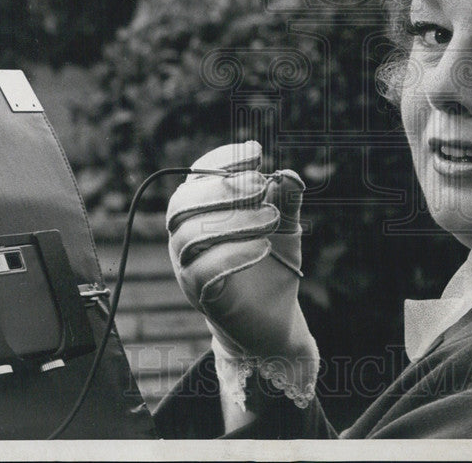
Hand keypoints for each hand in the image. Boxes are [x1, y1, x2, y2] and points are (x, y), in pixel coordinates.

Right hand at [166, 141, 317, 403]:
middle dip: (222, 189)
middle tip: (261, 185)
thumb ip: (286, 202)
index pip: (196, 177)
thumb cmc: (273, 264)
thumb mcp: (285, 227)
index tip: (255, 154)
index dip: (220, 161)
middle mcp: (186, 236)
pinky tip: (262, 247)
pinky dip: (232, 254)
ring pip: (190, 236)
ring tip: (271, 219)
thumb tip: (288, 174)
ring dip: (233, 220)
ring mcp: (188, 267)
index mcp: (202, 212)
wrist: (274, 316)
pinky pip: (202, 272)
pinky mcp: (201, 296)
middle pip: (182, 204)